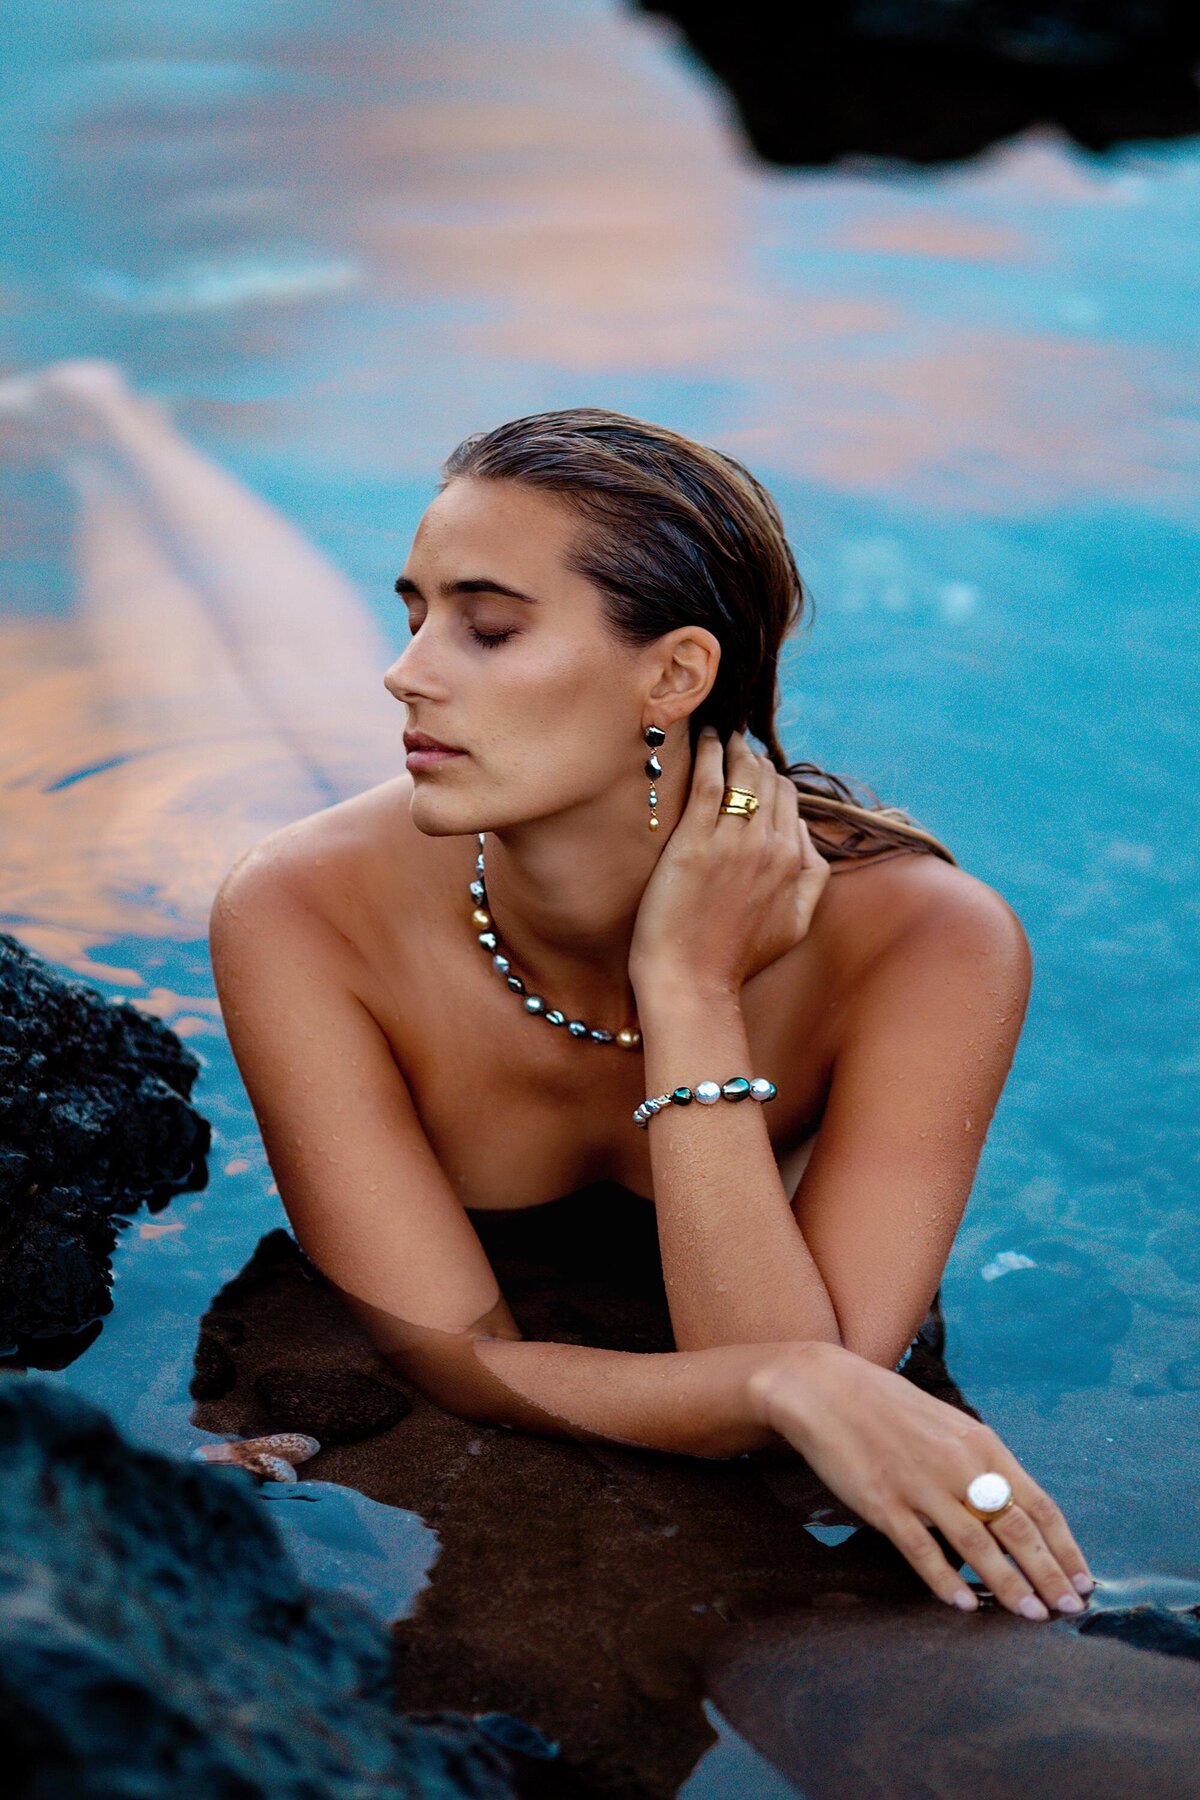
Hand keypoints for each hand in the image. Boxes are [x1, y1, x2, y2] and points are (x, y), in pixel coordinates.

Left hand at [629, 727, 830, 995]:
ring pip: (745, 775)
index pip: (790, 801)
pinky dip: (710, 753)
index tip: (755, 770)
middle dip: (755, 759)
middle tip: (736, 745)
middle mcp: (771, 846)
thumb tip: (807, 840)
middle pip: (770, 782)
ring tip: (722, 735)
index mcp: (796, 863)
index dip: (772, 781)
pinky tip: (704, 738)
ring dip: (735, 748)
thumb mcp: (796, 924)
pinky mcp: (696, 842)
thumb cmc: (736, 958)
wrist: (692, 980)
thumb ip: (813, 879)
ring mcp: (734, 842)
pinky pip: (709, 782)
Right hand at [747, 1342, 1094, 1619]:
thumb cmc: (889, 1407)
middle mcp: (958, 1465)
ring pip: (977, 1544)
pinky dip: (947, 1580)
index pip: (1038, 1502)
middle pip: (1016, 1528)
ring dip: (1009, 1585)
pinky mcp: (884, 1503)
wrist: (826, 1389)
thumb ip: (980, 1464)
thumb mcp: (947, 1425)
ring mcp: (921, 1485)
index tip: (1083, 1577)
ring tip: (1031, 1615)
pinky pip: (922, 1550)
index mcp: (980, 1444)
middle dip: (1048, 1574)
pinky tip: (966, 1604)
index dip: (1064, 1545)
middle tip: (1069, 1608)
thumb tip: (1011, 1508)